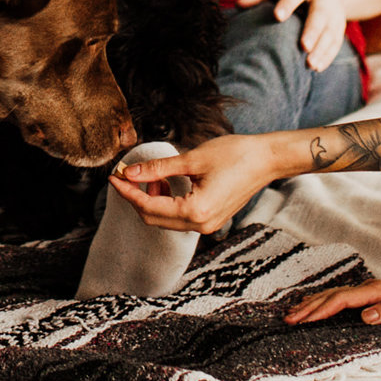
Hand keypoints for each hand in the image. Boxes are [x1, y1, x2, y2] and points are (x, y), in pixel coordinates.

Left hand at [106, 134, 293, 234]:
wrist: (267, 160)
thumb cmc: (235, 155)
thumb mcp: (191, 159)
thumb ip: (158, 169)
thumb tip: (129, 172)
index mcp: (196, 211)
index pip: (148, 207)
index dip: (127, 192)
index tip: (113, 177)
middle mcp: (201, 225)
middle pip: (153, 218)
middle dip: (136, 197)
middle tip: (126, 175)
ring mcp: (207, 225)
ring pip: (165, 219)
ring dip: (151, 200)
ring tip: (151, 175)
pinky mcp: (211, 219)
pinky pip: (179, 217)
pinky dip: (166, 202)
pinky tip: (165, 183)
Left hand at [239, 0, 350, 68]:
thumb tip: (239, 5)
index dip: (288, 3)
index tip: (277, 16)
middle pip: (320, 14)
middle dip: (312, 30)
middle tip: (303, 47)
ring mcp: (335, 13)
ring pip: (330, 31)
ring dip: (321, 49)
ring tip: (310, 65)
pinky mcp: (339, 27)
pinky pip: (336, 42)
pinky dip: (328, 56)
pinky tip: (317, 68)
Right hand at [285, 274, 380, 327]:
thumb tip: (365, 315)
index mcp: (376, 292)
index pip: (342, 300)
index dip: (321, 309)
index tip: (303, 319)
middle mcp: (368, 289)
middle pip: (332, 295)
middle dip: (309, 306)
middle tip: (288, 318)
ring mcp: (368, 291)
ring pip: (333, 295)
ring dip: (312, 303)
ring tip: (293, 312)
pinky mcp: (369, 297)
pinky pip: (340, 298)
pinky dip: (324, 302)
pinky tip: (315, 306)